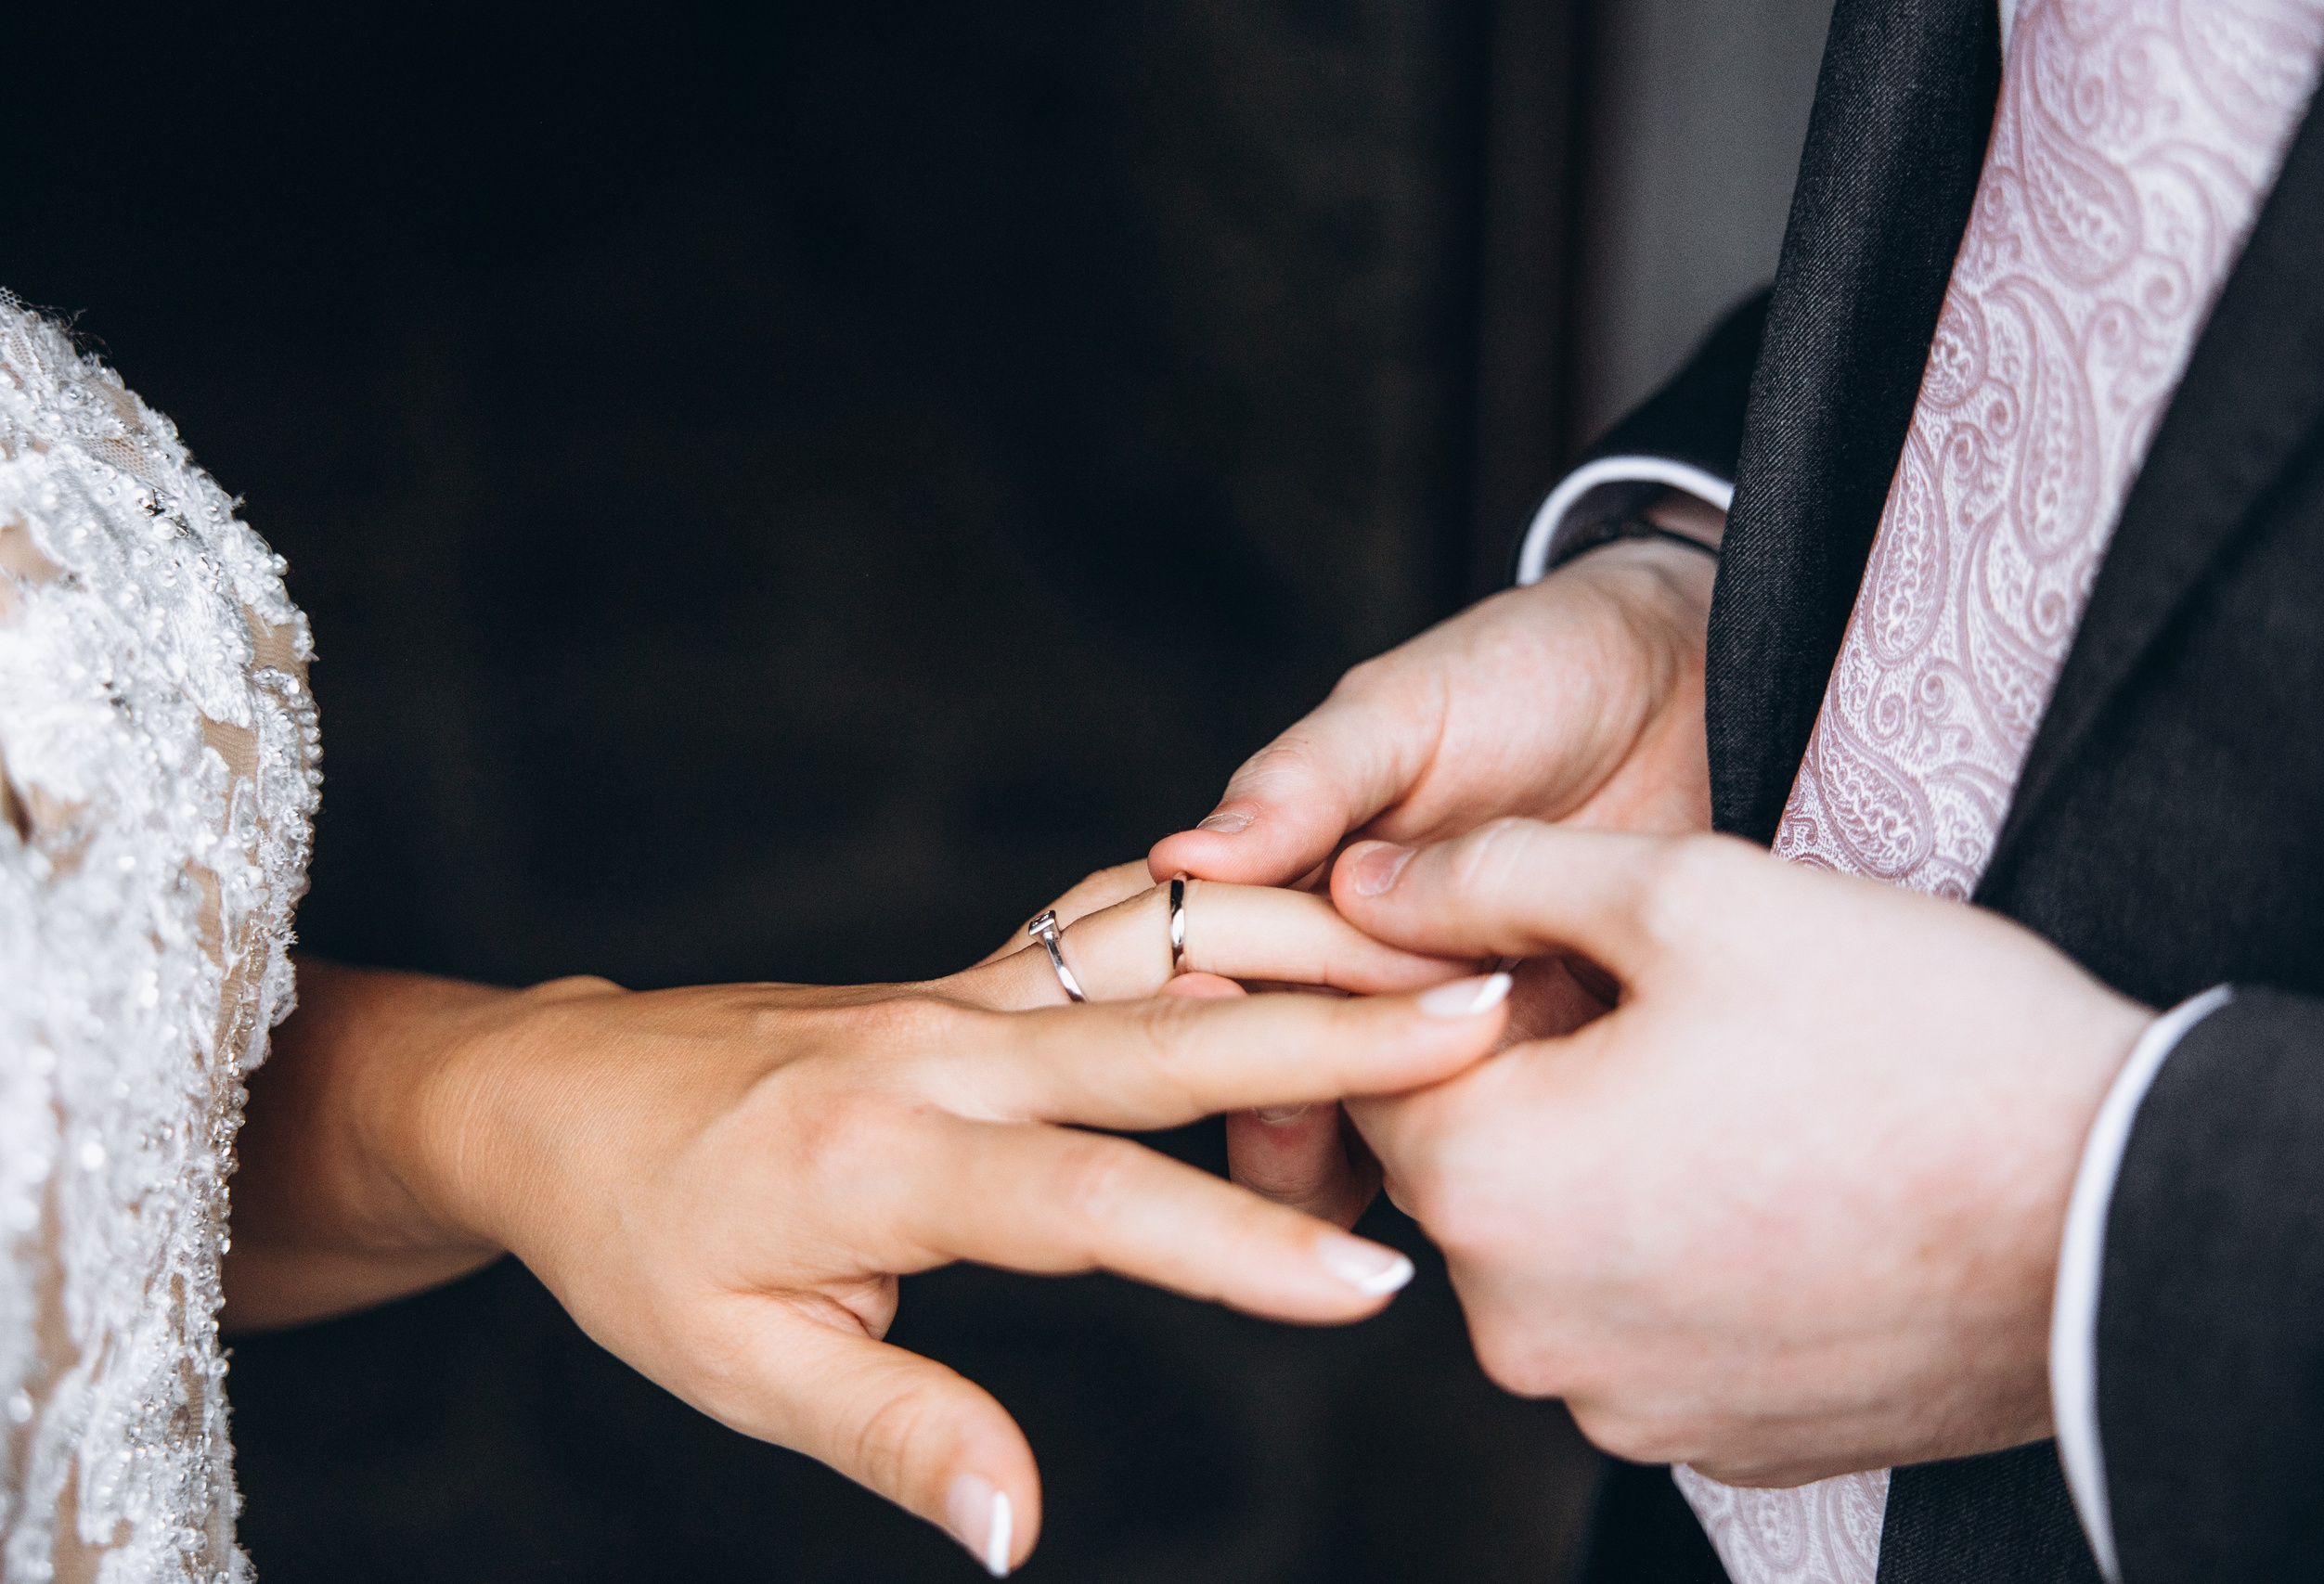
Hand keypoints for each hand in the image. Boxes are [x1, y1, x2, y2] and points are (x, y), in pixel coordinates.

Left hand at [228, 880, 1493, 1575]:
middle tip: (1486, 1018)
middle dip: (1336, 1034)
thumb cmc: (639, 1240)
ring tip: (1442, 944)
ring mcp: (960, 996)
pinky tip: (1317, 912)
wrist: (558, 1095)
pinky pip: (1115, 924)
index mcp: (886, 1160)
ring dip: (1303, 943)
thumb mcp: (738, 1365)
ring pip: (1158, 946)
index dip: (1236, 1248)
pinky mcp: (970, 977)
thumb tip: (1020, 1533)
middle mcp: (942, 1053)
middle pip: (1165, 1034)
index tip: (1375, 1283)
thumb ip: (896, 1434)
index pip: (1093, 1202)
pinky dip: (1226, 915)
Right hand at [1147, 530, 1715, 1212]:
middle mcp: (1367, 997)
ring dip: (1414, 1127)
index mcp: (1296, 913)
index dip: (1214, 1021)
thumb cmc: (1531, 674)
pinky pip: (1524, 1137)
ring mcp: (1464, 1043)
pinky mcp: (1569, 1076)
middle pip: (1289, 1106)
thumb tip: (1181, 858)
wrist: (1703, 684)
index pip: (1218, 1002)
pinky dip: (1526, 1126)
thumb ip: (1302, 783)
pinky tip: (1555, 1075)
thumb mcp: (1404, 712)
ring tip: (1469, 1041)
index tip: (1231, 999)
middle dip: (1294, 1113)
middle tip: (1350, 1059)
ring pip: (1398, 1147)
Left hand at [1322, 820, 2151, 1486]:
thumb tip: (1358, 884)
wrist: (2119, 1213)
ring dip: (1603, 1165)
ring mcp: (1623, 1402)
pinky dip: (1677, 1252)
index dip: (1442, 986)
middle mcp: (1523, 1327)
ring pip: (1552, 1246)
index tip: (1543, 942)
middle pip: (1463, 1163)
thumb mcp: (1687, 892)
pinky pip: (1643, 1321)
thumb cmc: (1904, 1034)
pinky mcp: (1717, 1438)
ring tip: (1737, 1091)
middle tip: (1660, 1002)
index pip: (1373, 1067)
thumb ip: (1493, 877)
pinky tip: (1780, 1185)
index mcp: (1488, 1185)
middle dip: (1528, 1076)